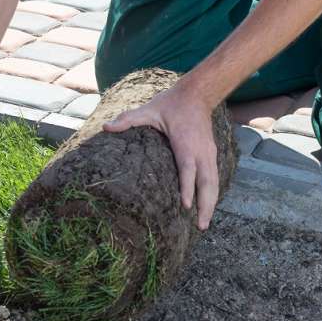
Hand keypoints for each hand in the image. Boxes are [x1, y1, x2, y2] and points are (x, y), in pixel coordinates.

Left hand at [101, 84, 219, 230]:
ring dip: (211, 203)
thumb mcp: (148, 110)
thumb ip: (129, 119)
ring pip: (214, 182)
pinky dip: (213, 193)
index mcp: (184, 143)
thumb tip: (106, 127)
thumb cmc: (171, 104)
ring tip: (204, 224)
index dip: (188, 187)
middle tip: (200, 226)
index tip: (186, 206)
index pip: (187, 169)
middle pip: (206, 182)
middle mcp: (200, 150)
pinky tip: (208, 206)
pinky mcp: (212, 153)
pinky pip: (215, 177)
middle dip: (205, 205)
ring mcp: (209, 153)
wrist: (197, 94)